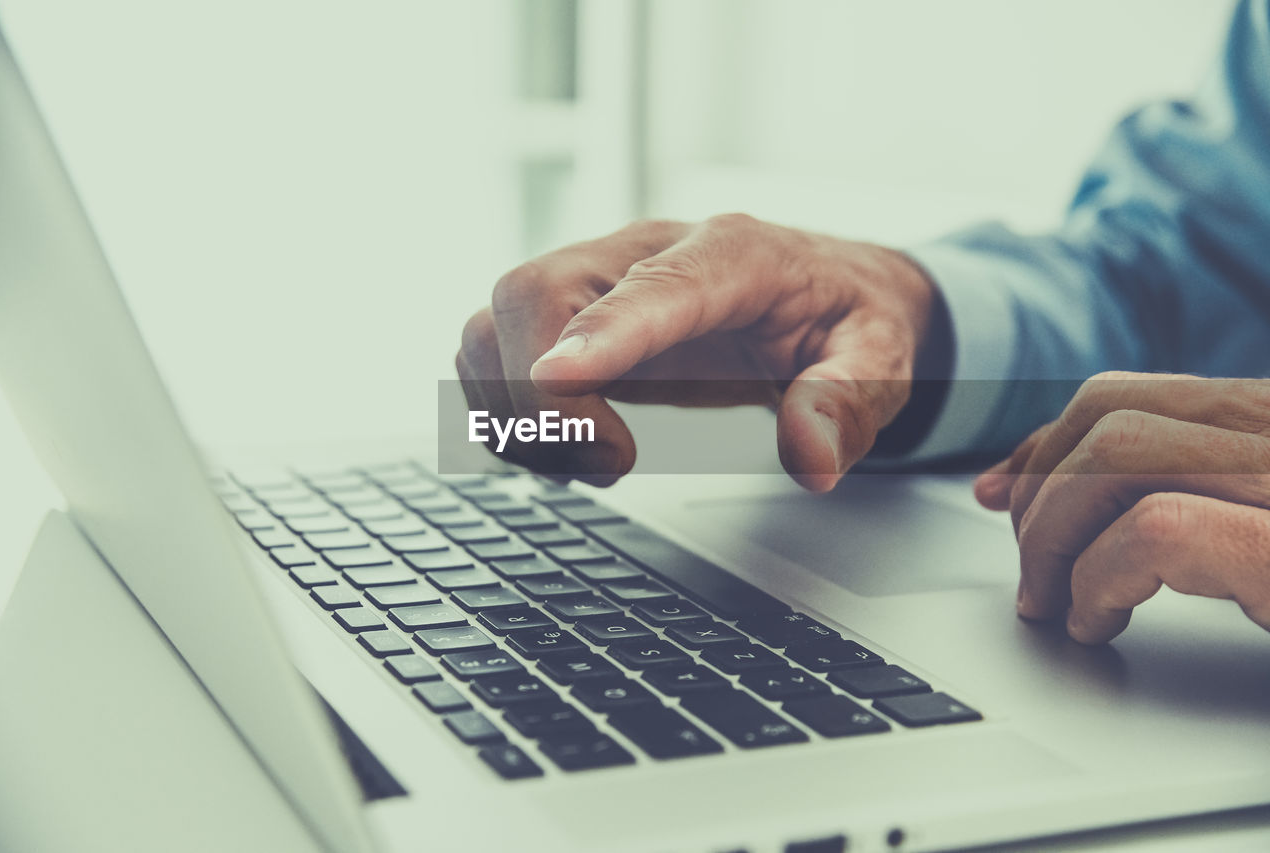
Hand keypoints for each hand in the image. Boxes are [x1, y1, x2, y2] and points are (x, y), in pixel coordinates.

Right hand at [456, 214, 943, 489]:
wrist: (829, 291)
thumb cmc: (848, 321)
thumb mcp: (882, 360)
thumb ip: (847, 403)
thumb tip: (808, 458)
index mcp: (733, 254)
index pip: (651, 285)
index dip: (599, 334)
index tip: (557, 385)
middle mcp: (648, 253)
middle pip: (536, 292)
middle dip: (542, 395)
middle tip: (610, 463)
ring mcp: (601, 279)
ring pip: (497, 322)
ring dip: (514, 409)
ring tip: (593, 460)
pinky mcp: (573, 315)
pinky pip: (494, 349)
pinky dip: (504, 408)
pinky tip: (567, 445)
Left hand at [973, 371, 1269, 642]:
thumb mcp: (1240, 522)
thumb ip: (1151, 491)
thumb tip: (1004, 488)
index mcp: (1268, 424)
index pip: (1127, 394)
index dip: (1044, 447)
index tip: (1000, 496)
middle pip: (1109, 414)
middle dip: (1038, 492)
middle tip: (1029, 573)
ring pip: (1117, 453)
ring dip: (1055, 534)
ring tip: (1053, 603)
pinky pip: (1158, 530)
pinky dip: (1099, 579)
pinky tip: (1097, 623)